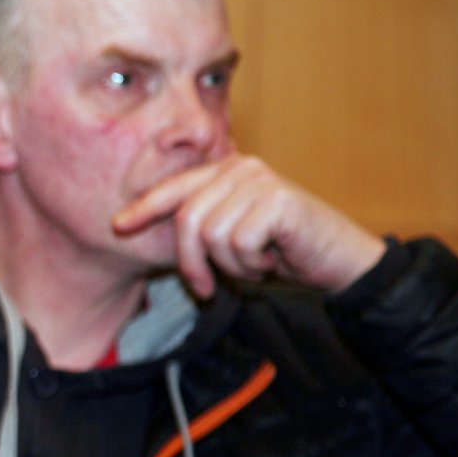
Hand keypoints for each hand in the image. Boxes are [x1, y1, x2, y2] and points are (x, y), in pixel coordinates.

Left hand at [112, 153, 385, 298]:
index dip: (144, 207)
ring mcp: (261, 182)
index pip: (175, 188)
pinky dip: (251, 263)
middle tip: (206, 288)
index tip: (118, 226)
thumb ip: (200, 228)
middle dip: (191, 261)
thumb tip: (145, 230)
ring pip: (212, 234)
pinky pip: (239, 242)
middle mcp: (241, 169)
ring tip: (254, 265)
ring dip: (230, 265)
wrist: (339, 263)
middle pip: (188, 218)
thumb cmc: (280, 254)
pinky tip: (272, 260)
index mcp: (226, 173)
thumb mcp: (231, 239)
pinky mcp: (280, 201)